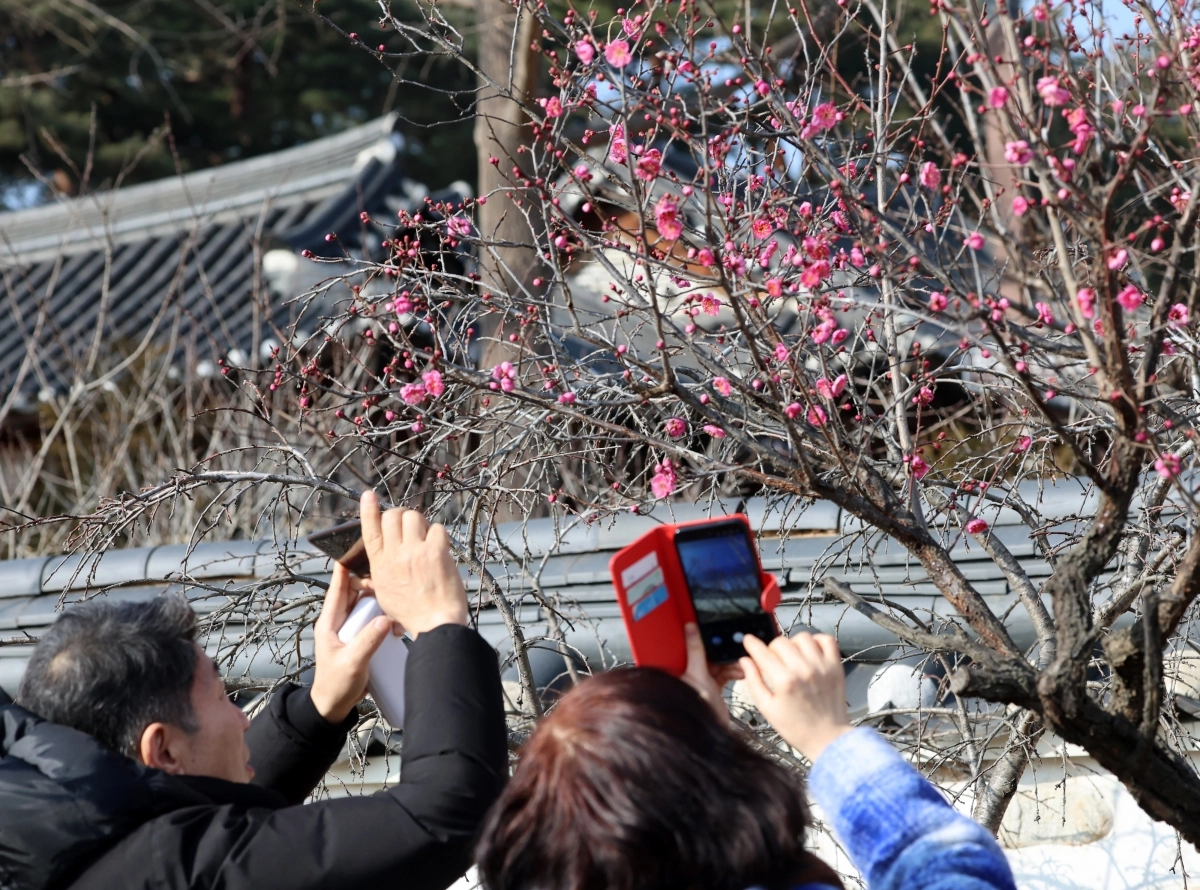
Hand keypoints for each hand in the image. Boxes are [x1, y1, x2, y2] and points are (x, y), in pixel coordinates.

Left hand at [310, 562, 393, 722]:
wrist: (334, 708)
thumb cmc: (336, 686)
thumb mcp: (352, 663)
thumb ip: (368, 641)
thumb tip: (386, 620)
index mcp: (330, 622)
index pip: (337, 587)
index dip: (347, 568)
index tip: (361, 552)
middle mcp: (340, 621)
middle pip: (356, 591)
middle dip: (372, 584)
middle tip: (389, 586)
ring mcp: (351, 629)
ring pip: (367, 604)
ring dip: (381, 601)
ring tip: (395, 603)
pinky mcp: (362, 638)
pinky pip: (374, 619)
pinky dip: (385, 616)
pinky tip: (396, 622)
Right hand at [359, 490, 468, 635]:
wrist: (436, 623)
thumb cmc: (413, 613)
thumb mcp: (385, 594)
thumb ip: (382, 572)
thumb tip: (385, 557)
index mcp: (380, 566)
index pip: (370, 532)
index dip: (369, 511)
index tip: (369, 495)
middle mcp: (395, 555)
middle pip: (393, 516)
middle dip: (401, 516)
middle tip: (410, 526)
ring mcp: (415, 551)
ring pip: (414, 517)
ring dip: (421, 523)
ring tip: (425, 538)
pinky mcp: (436, 551)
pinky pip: (437, 528)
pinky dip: (439, 535)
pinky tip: (440, 548)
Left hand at [680, 623, 743, 720]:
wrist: (710, 734)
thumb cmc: (695, 709)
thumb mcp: (697, 674)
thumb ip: (695, 650)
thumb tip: (690, 628)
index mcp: (677, 667)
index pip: (687, 644)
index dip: (698, 635)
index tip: (710, 625)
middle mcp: (687, 672)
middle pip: (706, 652)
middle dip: (721, 650)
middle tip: (732, 645)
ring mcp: (700, 680)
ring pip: (718, 662)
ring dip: (731, 662)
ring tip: (740, 663)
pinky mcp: (712, 686)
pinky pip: (724, 673)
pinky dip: (733, 672)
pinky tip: (741, 672)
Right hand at [739, 632, 850, 761]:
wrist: (827, 738)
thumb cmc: (796, 727)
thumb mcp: (767, 708)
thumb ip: (754, 681)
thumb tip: (745, 661)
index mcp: (784, 681)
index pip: (763, 652)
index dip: (752, 644)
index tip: (748, 640)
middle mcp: (803, 669)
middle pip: (781, 641)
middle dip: (772, 649)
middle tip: (773, 661)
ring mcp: (821, 666)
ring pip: (802, 637)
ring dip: (793, 644)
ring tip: (792, 657)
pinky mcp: (835, 667)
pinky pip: (826, 640)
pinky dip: (817, 641)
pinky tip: (810, 652)